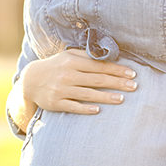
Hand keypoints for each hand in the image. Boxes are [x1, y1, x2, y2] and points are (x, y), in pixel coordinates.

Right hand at [20, 48, 137, 114]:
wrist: (31, 80)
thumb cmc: (56, 66)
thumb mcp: (68, 56)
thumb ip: (86, 56)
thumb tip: (109, 56)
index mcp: (72, 61)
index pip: (99, 66)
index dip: (117, 69)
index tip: (132, 73)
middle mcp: (67, 74)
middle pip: (97, 79)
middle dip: (117, 83)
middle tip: (134, 86)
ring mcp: (61, 89)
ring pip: (87, 94)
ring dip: (106, 96)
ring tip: (122, 99)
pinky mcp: (55, 102)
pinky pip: (73, 106)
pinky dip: (85, 108)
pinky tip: (98, 109)